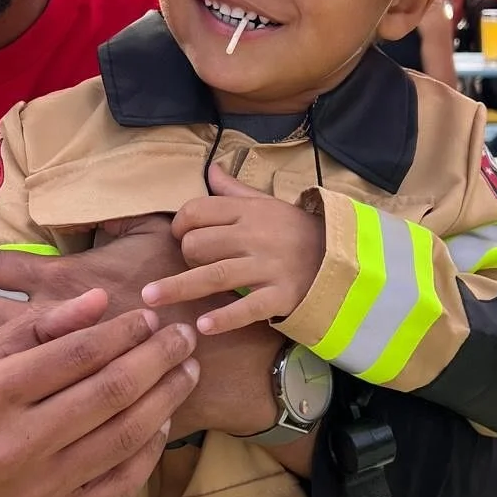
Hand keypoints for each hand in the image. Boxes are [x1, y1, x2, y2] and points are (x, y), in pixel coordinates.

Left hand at [0, 222, 284, 437]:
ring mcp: (56, 369)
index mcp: (65, 279)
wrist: (220, 361)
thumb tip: (93, 203)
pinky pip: (21, 400)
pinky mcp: (70, 399)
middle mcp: (49, 324)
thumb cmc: (188, 289)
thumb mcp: (156, 234)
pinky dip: (1, 390)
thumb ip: (119, 218)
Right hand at [0, 290, 198, 496]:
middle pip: (111, 390)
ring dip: (165, 399)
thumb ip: (31, 331)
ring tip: (186, 372)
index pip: (79, 352)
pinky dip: (148, 452)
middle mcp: (20, 442)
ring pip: (125, 436)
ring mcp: (43, 489)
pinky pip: (120, 484)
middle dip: (158, 356)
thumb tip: (96, 300)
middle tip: (185, 334)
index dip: (124, 330)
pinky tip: (162, 425)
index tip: (150, 314)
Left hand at [140, 166, 324, 335]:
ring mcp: (267, 267)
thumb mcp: (268, 204)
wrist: (345, 258)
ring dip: (179, 288)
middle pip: (199, 245)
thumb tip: (211, 170)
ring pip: (214, 275)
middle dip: (184, 257)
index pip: (198, 211)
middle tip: (190, 265)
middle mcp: (255, 236)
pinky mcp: (281, 296)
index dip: (180, 225)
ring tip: (151, 299)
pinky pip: (247, 308)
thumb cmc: (298, 231)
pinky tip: (203, 326)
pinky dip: (225, 318)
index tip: (181, 236)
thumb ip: (235, 191)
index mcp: (249, 211)